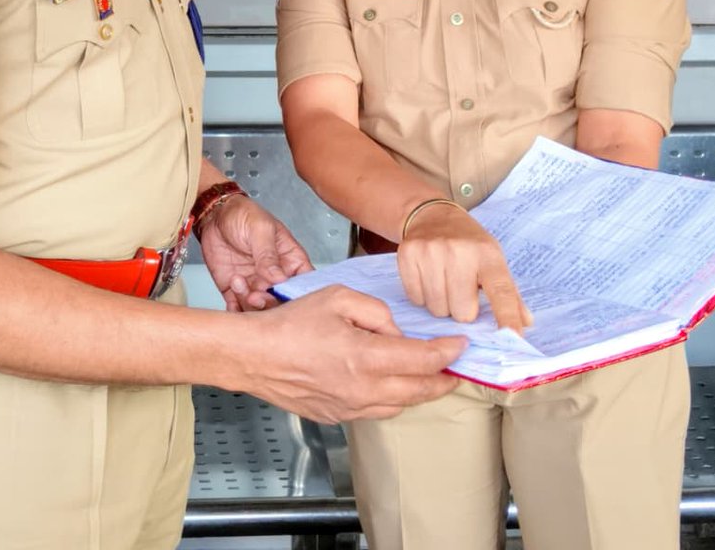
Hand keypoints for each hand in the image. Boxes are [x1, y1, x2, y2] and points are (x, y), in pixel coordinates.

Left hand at [198, 196, 311, 311]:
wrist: (214, 215)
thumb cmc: (243, 214)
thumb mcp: (260, 229)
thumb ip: (268, 254)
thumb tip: (279, 278)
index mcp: (290, 260)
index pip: (304, 284)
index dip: (298, 295)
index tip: (284, 294)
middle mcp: (275, 277)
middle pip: (281, 302)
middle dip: (269, 303)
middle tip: (256, 294)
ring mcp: (256, 285)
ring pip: (259, 309)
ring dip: (249, 304)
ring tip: (238, 281)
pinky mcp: (235, 290)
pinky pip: (238, 310)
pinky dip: (235, 310)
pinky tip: (232, 293)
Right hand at [241, 285, 464, 422]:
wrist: (254, 356)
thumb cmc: (290, 324)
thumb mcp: (337, 297)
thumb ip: (375, 311)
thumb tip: (395, 331)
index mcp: (365, 357)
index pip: (422, 360)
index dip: (447, 352)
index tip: (460, 344)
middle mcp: (362, 389)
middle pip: (419, 391)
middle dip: (443, 379)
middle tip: (456, 368)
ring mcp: (349, 408)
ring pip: (400, 406)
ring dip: (419, 392)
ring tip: (428, 377)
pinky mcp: (337, 417)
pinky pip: (375, 412)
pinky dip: (391, 400)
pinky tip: (389, 384)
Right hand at [397, 204, 530, 332]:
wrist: (432, 216)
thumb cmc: (468, 243)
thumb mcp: (493, 259)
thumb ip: (508, 292)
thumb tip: (525, 322)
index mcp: (487, 254)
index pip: (501, 292)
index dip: (508, 318)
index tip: (515, 338)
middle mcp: (459, 251)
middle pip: (463, 312)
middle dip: (463, 310)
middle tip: (461, 291)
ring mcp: (431, 251)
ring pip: (437, 309)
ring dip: (442, 304)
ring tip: (444, 283)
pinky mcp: (408, 254)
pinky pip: (416, 299)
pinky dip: (422, 296)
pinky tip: (427, 278)